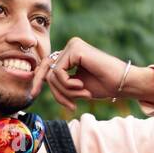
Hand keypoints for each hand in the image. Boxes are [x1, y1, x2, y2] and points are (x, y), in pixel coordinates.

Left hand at [30, 37, 153, 111]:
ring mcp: (72, 46)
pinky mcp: (75, 49)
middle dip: (56, 92)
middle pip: (47, 72)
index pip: (47, 68)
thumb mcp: (75, 87)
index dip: (38, 81)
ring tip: (82, 94)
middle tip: (70, 106)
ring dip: (66, 92)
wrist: (121, 83)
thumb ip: (60, 83)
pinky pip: (58, 72)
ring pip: (52, 75)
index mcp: (70, 55)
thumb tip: (42, 82)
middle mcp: (70, 47)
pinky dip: (68, 85)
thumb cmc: (103, 86)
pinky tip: (82, 86)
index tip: (32, 94)